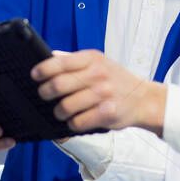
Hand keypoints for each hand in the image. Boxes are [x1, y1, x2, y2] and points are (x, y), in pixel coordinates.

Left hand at [31, 50, 166, 134]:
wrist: (145, 98)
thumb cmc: (117, 80)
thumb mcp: (99, 62)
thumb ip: (75, 60)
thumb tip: (50, 56)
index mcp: (92, 59)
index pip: (59, 62)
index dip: (42, 70)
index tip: (34, 76)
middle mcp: (97, 74)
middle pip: (58, 85)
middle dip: (45, 93)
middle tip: (44, 96)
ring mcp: (103, 94)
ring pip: (65, 106)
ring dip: (58, 112)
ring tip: (60, 112)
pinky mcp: (108, 113)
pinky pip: (78, 122)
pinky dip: (72, 124)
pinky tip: (75, 121)